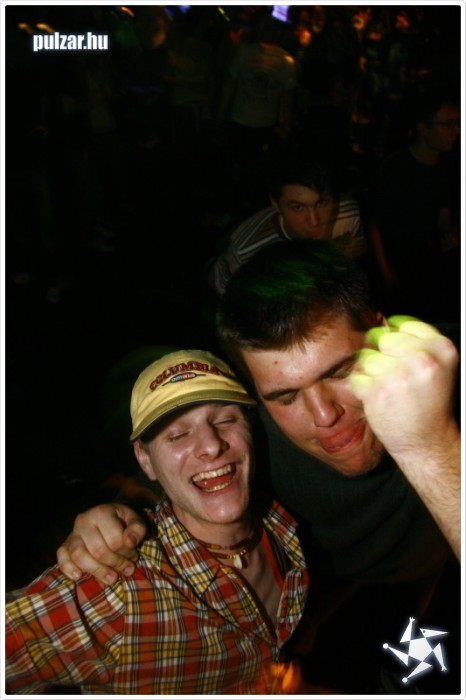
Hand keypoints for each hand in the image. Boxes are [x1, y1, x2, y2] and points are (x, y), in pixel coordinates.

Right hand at [56, 504, 146, 584]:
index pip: (114, 540)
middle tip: (127, 569)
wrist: (108, 516)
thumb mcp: (135, 520)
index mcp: (102, 512)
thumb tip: (130, 542)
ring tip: (111, 578)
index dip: (127, 552)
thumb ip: (137, 529)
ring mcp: (73, 533)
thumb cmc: (122, 521)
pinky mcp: (65, 544)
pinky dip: (68, 568)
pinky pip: (61, 556)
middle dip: (115, 563)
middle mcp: (84, 521)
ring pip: (79, 556)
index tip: (134, 556)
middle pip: (98, 550)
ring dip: (97, 570)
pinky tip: (79, 576)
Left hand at [350, 316, 459, 558]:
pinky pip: (357, 377)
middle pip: (384, 339)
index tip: (402, 358)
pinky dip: (363, 389)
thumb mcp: (436, 365)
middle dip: (384, 356)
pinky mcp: (377, 391)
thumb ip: (414, 341)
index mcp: (441, 348)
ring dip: (372, 374)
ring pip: (368, 358)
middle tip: (395, 378)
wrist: (426, 441)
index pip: (404, 324)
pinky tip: (380, 399)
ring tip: (389, 390)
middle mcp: (422, 358)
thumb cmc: (428, 401)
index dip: (398, 341)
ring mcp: (398, 375)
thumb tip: (380, 319)